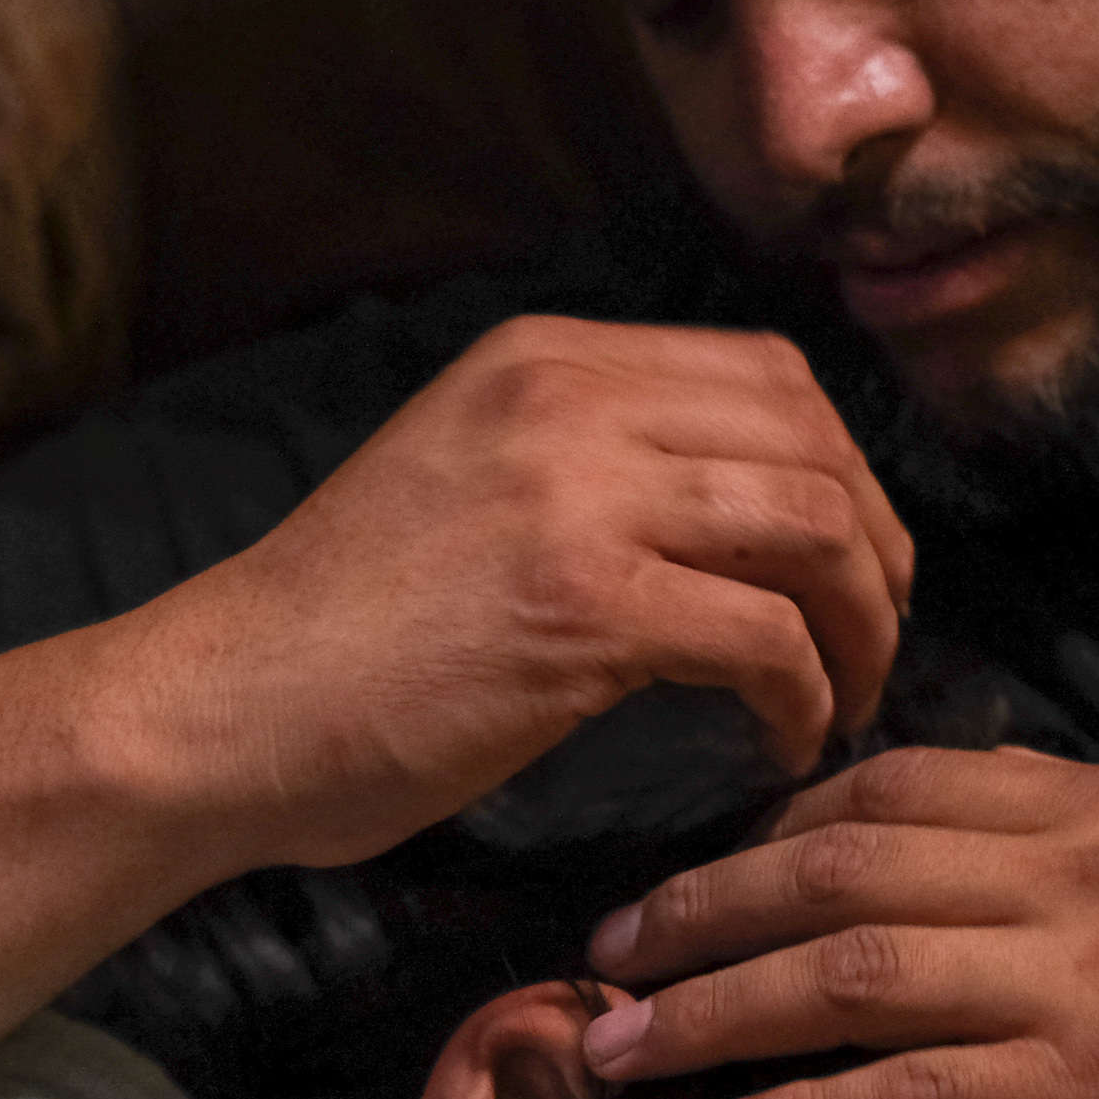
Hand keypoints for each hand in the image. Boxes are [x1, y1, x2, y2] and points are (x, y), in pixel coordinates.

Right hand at [114, 317, 913, 870]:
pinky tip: (783, 739)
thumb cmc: (333, 636)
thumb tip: (715, 505)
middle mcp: (567, 399)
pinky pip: (765, 635)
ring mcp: (577, 496)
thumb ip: (577, 462)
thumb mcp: (462, 480)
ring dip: (861, 625)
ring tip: (847, 694)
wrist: (222, 708)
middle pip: (812, 442)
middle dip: (876, 549)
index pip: (767, 375)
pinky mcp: (582, 607)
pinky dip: (805, 694)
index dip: (840, 470)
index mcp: (543, 359)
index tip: (846, 562)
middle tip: (875, 639)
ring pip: (813, 527)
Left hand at [572, 744, 1098, 1098]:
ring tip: (616, 1053)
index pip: (899, 785)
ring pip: (849, 975)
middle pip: (837, 867)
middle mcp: (1090, 875)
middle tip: (605, 958)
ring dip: (713, 1013)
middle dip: (700, 911)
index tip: (699, 876)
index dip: (771, 826)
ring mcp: (1096, 983)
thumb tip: (999, 841)